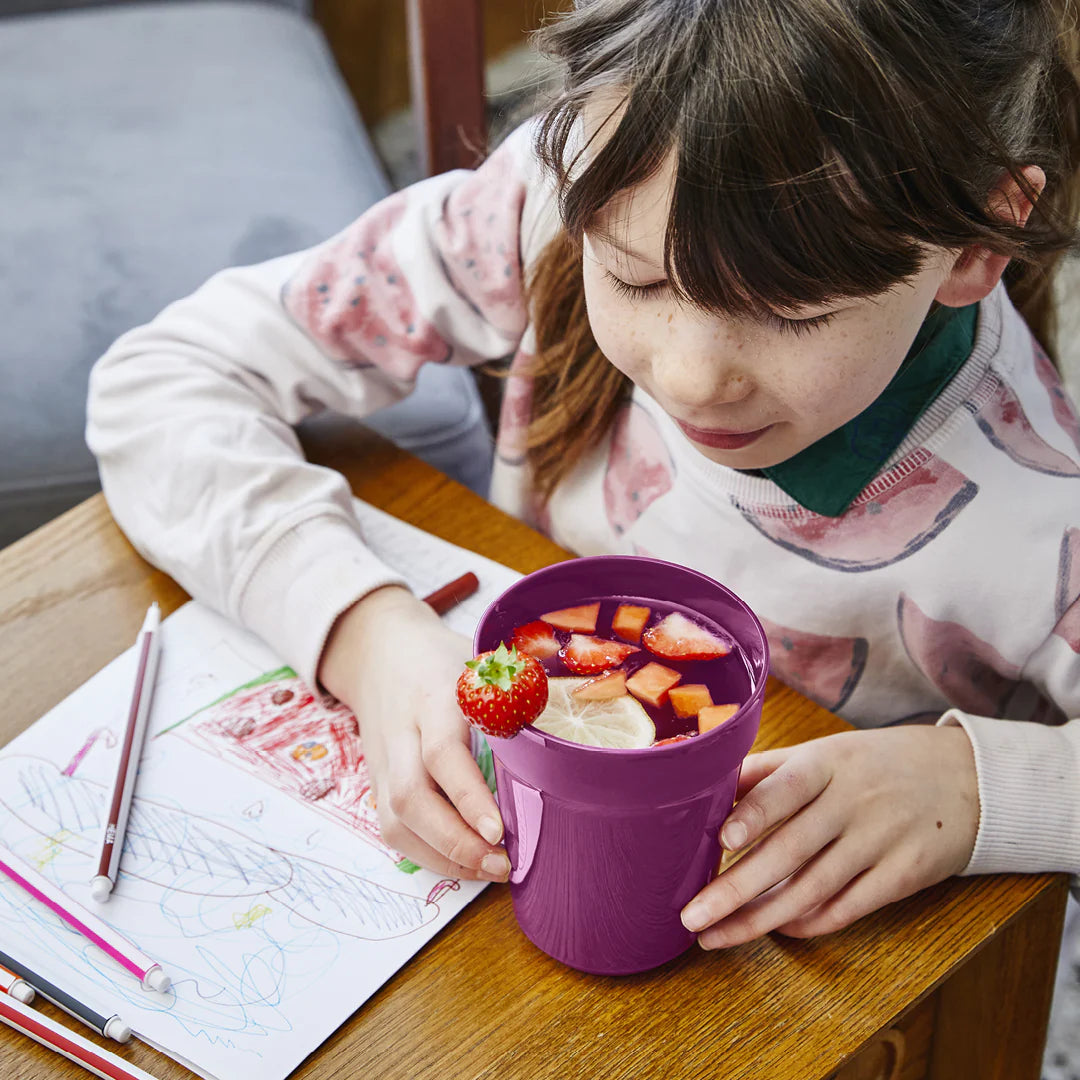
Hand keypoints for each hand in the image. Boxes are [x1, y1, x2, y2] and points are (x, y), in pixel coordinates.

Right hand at [319, 585, 509, 882]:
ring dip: (441, 857)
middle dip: (455, 842)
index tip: (499, 830)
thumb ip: (516, 689)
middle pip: (410, 797)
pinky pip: (392, 828)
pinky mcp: (376, 781)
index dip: (468, 796)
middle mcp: (401, 732)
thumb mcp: (480, 660)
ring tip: (490, 871)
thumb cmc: (443, 659)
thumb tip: (571, 721)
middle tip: (502, 864)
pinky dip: (427, 854)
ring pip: (395, 821)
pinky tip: (465, 863)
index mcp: (432, 696)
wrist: (378, 651)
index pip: (442, 752)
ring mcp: (383, 761)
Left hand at [680, 725, 978, 946]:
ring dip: (761, 918)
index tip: (723, 839)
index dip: (754, 813)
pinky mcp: (904, 875)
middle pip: (790, 850)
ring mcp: (881, 840)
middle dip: (737, 888)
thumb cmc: (872, 764)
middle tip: (692, 916)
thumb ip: (767, 771)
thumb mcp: (824, 753)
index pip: (786, 789)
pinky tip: (777, 930)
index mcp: (826, 763)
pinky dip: (810, 923)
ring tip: (717, 935)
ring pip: (813, 888)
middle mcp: (852, 801)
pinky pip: (849, 907)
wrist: (964, 777)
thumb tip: (706, 791)